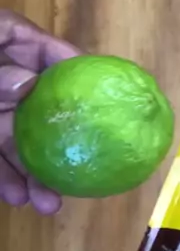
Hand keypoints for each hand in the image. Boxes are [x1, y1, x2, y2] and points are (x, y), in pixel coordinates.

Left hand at [0, 10, 80, 213]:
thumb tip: (27, 84)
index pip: (36, 46)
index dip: (71, 66)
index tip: (99, 91)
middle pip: (34, 103)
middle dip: (59, 138)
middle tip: (86, 163)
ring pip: (12, 138)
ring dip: (32, 172)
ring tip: (49, 204)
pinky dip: (3, 177)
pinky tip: (17, 197)